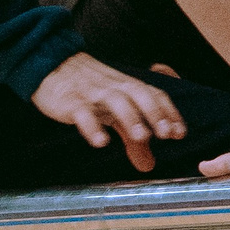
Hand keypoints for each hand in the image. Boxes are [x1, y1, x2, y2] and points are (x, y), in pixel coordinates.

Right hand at [30, 54, 187, 171]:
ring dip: (130, 117)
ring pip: (115, 100)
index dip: (169, 113)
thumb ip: (130, 137)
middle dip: (155, 113)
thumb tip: (148, 165)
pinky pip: (82, 112)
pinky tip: (101, 142)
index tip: (181, 133)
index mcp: (126, 86)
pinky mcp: (70, 101)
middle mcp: (113, 87)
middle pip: (139, 93)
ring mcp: (92, 93)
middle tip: (167, 134)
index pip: (154, 94)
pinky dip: (92, 126)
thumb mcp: (112, 111)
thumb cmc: (87, 88)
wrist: (49, 64)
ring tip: (142, 137)